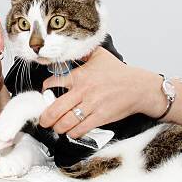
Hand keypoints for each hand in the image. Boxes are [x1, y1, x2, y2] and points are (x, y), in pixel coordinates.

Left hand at [39, 47, 161, 137]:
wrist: (138, 87)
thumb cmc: (119, 73)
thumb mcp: (99, 55)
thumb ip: (83, 52)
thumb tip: (71, 48)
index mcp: (79, 76)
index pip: (52, 83)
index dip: (45, 90)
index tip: (44, 95)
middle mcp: (83, 91)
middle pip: (55, 109)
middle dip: (45, 118)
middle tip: (43, 121)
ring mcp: (91, 106)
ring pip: (65, 122)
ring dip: (57, 128)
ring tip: (56, 128)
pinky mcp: (100, 117)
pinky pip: (80, 129)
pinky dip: (72, 133)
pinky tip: (71, 131)